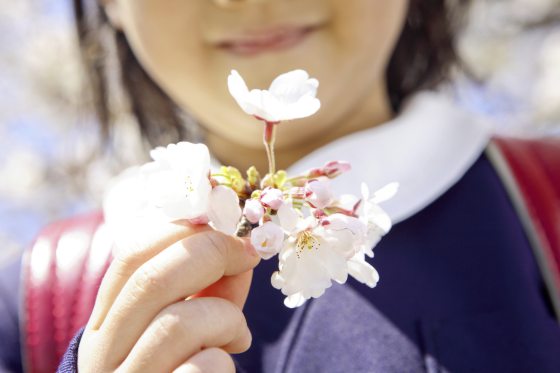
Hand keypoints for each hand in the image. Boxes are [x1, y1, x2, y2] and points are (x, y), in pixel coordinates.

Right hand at [78, 218, 259, 371]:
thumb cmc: (179, 368)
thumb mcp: (190, 324)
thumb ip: (212, 288)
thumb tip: (243, 250)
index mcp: (107, 319)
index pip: (132, 254)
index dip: (186, 229)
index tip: (232, 230)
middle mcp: (103, 351)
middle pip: (152, 279)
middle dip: (212, 253)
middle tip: (249, 257)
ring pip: (177, 324)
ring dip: (225, 317)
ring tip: (237, 334)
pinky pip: (199, 370)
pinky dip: (224, 359)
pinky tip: (225, 363)